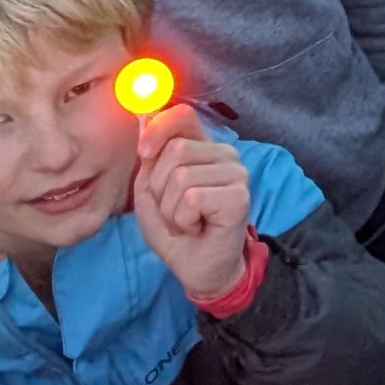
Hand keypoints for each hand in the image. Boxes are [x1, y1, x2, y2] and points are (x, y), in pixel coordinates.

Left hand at [128, 114, 255, 303]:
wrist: (199, 269)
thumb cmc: (175, 230)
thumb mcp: (150, 193)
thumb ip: (149, 160)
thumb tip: (144, 122)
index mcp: (202, 147)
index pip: (183, 115)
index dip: (159, 127)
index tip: (145, 152)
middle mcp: (224, 154)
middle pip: (176, 149)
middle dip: (159, 187)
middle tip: (172, 210)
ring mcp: (236, 173)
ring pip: (181, 176)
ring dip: (170, 209)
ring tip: (184, 221)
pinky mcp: (239, 196)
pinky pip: (192, 198)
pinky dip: (182, 219)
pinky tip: (196, 227)